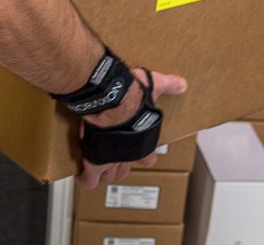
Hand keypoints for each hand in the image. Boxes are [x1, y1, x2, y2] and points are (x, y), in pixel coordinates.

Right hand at [77, 69, 187, 189]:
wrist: (113, 100)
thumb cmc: (132, 94)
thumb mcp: (153, 86)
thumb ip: (167, 85)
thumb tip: (181, 84)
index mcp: (143, 142)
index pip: (147, 159)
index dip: (142, 157)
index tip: (138, 152)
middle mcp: (129, 155)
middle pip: (124, 170)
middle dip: (119, 166)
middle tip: (112, 158)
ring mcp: (112, 159)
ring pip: (109, 176)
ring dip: (104, 173)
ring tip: (97, 166)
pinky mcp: (95, 159)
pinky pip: (90, 177)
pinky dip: (86, 179)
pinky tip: (82, 177)